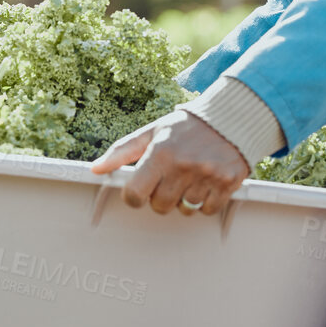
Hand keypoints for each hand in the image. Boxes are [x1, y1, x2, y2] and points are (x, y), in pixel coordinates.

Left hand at [89, 109, 250, 216]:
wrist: (229, 117)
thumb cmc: (185, 126)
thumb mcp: (151, 133)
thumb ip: (122, 152)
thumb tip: (96, 169)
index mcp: (161, 153)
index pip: (135, 194)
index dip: (134, 196)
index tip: (139, 190)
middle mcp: (184, 166)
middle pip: (160, 206)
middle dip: (161, 197)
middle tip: (169, 179)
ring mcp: (207, 176)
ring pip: (185, 209)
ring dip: (184, 199)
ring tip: (189, 178)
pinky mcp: (228, 183)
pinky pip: (208, 209)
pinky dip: (205, 201)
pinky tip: (205, 182)